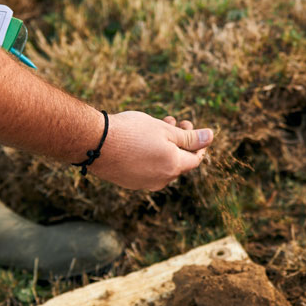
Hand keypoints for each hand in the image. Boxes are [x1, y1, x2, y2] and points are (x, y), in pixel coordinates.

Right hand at [89, 112, 211, 190]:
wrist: (95, 143)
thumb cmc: (131, 132)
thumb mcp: (164, 130)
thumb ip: (189, 137)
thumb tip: (210, 137)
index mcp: (174, 167)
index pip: (196, 159)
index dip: (198, 142)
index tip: (190, 126)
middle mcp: (161, 180)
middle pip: (179, 162)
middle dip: (180, 141)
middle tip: (174, 121)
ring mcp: (144, 183)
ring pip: (162, 165)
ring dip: (165, 147)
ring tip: (156, 126)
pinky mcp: (129, 182)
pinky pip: (146, 169)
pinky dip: (150, 155)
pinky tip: (140, 140)